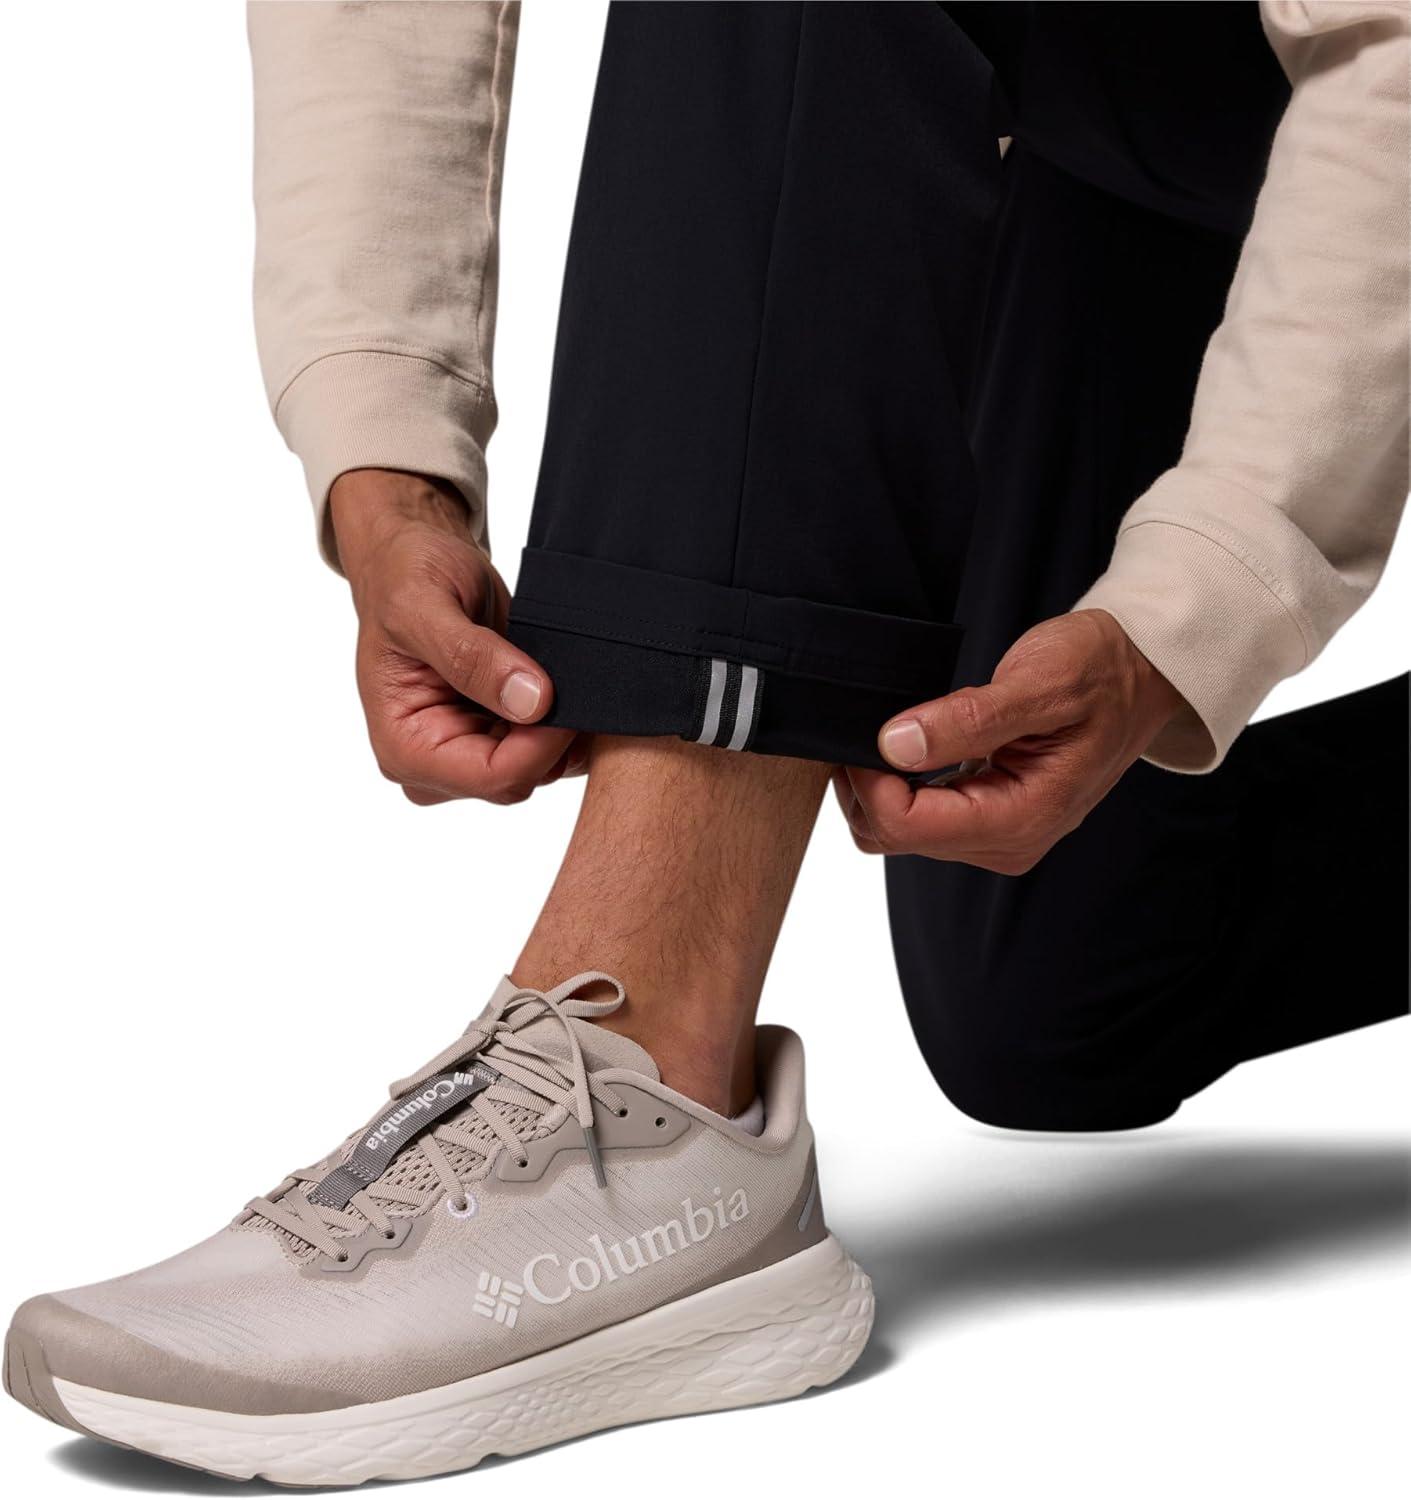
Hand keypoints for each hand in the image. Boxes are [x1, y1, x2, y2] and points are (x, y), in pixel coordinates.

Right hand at [330, 469, 581, 805]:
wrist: (415, 560)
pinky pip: (545, 750)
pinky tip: (569, 684)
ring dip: (563, 730)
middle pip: (518, 780)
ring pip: (538, 769)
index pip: (491, 777)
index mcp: (404, 746)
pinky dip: (564, 722)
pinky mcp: (496, 737)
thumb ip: (472, 656)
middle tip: (578, 682)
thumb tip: (531, 701)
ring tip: (571, 676)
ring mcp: (467, 753)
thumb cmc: (405, 576)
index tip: (566, 697)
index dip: (540, 745)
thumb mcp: (425, 605)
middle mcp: (433, 764)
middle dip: (553, 738)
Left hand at [833, 609, 1184, 873]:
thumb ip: (967, 720)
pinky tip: (907, 742)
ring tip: (892, 727)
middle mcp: (1007, 841)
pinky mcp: (987, 817)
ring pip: (897, 830)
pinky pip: (918, 815)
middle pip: (893, 835)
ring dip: (878, 783)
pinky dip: (896, 783)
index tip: (864, 730)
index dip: (869, 779)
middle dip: (866, 783)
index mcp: (1021, 818)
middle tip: (868, 722)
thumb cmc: (1102, 671)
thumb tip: (896, 743)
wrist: (1140, 672)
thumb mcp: (1040, 683)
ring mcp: (996, 834)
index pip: (906, 825)